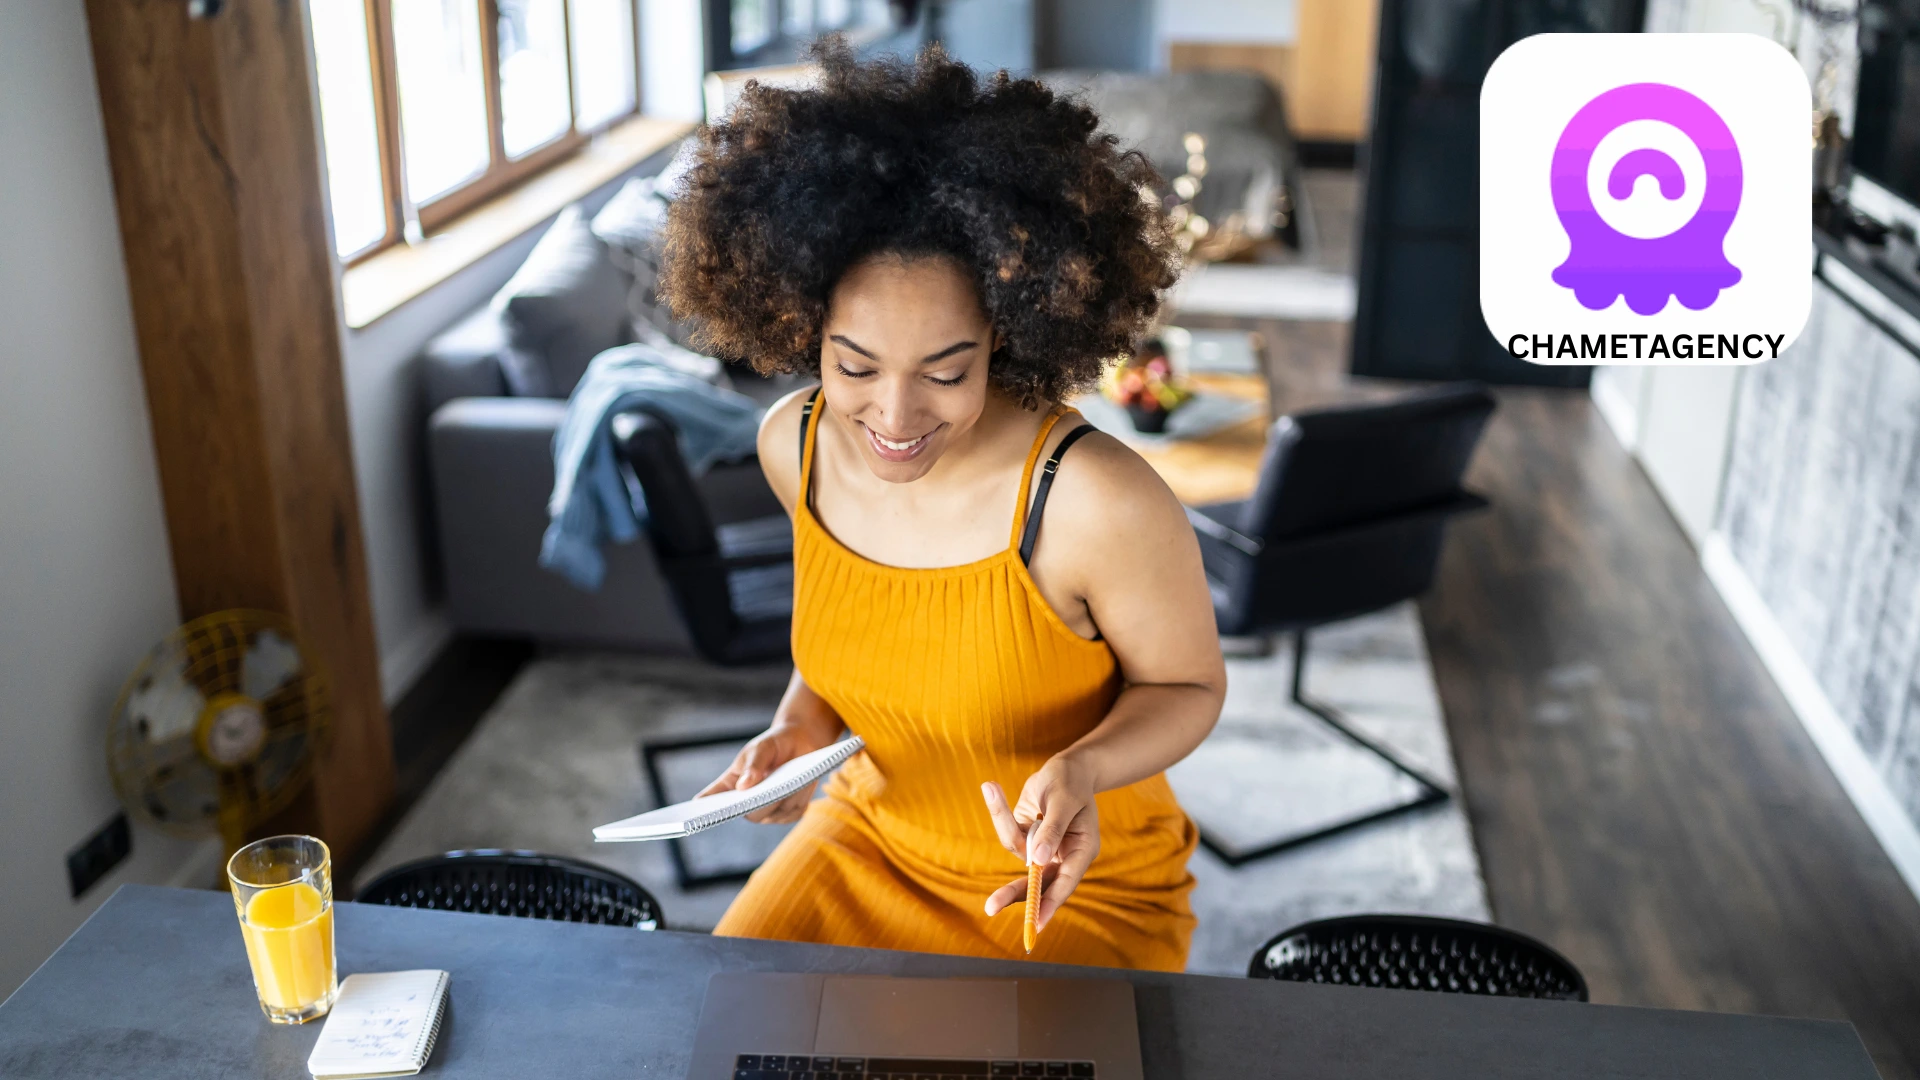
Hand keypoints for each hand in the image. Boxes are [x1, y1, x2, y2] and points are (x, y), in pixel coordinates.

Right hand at [696, 723, 832, 823]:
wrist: (800, 743)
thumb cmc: (773, 744)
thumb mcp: (762, 747)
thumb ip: (754, 764)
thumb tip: (743, 786)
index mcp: (731, 786)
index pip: (712, 799)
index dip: (704, 808)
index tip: (696, 810)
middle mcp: (747, 805)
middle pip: (752, 814)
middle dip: (765, 801)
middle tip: (773, 787)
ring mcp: (769, 813)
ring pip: (778, 813)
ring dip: (788, 795)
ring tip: (793, 776)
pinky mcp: (790, 813)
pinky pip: (796, 811)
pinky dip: (801, 797)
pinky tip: (802, 783)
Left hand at [980, 754, 1101, 931]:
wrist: (1068, 767)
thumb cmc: (1072, 781)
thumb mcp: (1065, 801)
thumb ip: (1052, 830)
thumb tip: (1035, 860)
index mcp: (1082, 850)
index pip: (1064, 883)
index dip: (1049, 904)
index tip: (1035, 923)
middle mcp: (1062, 855)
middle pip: (1038, 883)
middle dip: (1014, 893)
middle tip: (990, 907)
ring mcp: (1043, 848)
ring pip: (1019, 854)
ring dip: (1003, 823)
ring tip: (991, 788)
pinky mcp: (1027, 837)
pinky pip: (1010, 833)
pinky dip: (999, 812)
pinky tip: (991, 788)